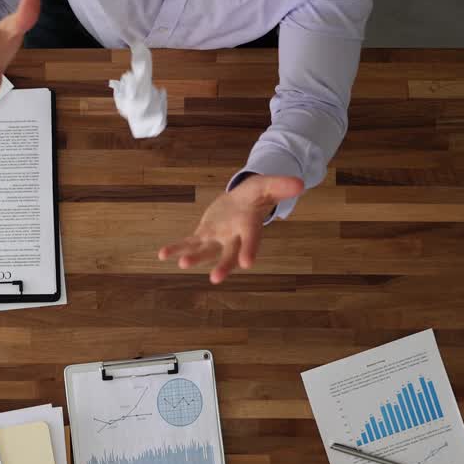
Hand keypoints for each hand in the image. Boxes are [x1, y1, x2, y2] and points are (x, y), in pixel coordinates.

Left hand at [158, 174, 303, 283]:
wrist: (242, 201)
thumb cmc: (256, 194)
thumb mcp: (268, 185)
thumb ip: (281, 185)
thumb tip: (301, 184)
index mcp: (249, 227)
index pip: (251, 240)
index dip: (249, 250)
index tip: (248, 264)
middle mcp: (233, 238)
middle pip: (228, 254)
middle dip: (223, 266)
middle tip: (215, 279)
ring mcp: (217, 239)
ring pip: (206, 251)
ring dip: (194, 258)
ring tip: (182, 264)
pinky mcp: (203, 235)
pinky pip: (188, 243)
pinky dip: (176, 248)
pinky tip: (162, 254)